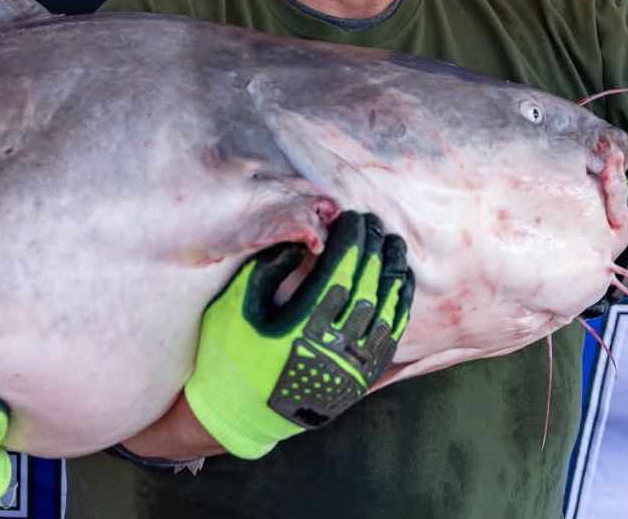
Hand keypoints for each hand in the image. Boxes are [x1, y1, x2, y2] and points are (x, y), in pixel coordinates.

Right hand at [184, 210, 412, 459]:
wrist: (237, 412)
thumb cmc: (228, 353)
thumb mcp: (235, 306)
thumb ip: (267, 269)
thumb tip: (303, 238)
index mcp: (300, 329)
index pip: (339, 273)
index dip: (351, 241)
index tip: (353, 216)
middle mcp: (332, 350)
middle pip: (366, 288)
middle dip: (373, 249)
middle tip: (374, 221)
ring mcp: (350, 368)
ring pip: (385, 313)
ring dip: (392, 274)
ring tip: (393, 244)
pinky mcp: (358, 380)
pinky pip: (389, 339)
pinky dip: (398, 307)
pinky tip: (399, 284)